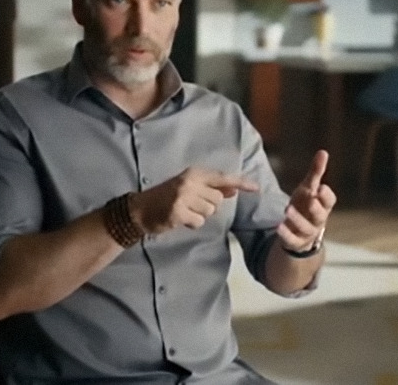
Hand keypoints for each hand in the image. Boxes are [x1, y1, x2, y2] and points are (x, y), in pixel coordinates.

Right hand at [130, 167, 258, 233]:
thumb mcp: (189, 187)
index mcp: (193, 173)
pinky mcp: (178, 211)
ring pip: (209, 212)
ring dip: (200, 215)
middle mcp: (189, 182)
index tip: (256, 188)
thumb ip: (211, 188)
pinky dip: (192, 223)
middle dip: (209, 205)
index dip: (241, 183)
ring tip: (184, 211)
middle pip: (217, 199)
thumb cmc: (167, 197)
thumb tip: (233, 189)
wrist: (141, 209)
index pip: (222, 178)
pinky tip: (180, 218)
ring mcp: (183, 196)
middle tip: (192, 204)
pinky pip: (198, 222)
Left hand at [277, 150, 335, 251]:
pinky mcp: (296, 242)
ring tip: (287, 210)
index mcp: (323, 206)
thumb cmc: (306, 205)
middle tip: (311, 198)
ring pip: (306, 228)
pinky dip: (286, 234)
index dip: (326, 195)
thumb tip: (323, 152)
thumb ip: (316, 172)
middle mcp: (318, 220)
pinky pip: (292, 240)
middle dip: (316, 208)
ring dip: (297, 219)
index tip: (321, 187)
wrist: (299, 231)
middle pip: (320, 215)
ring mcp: (308, 232)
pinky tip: (278, 226)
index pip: (329, 201)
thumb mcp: (309, 188)